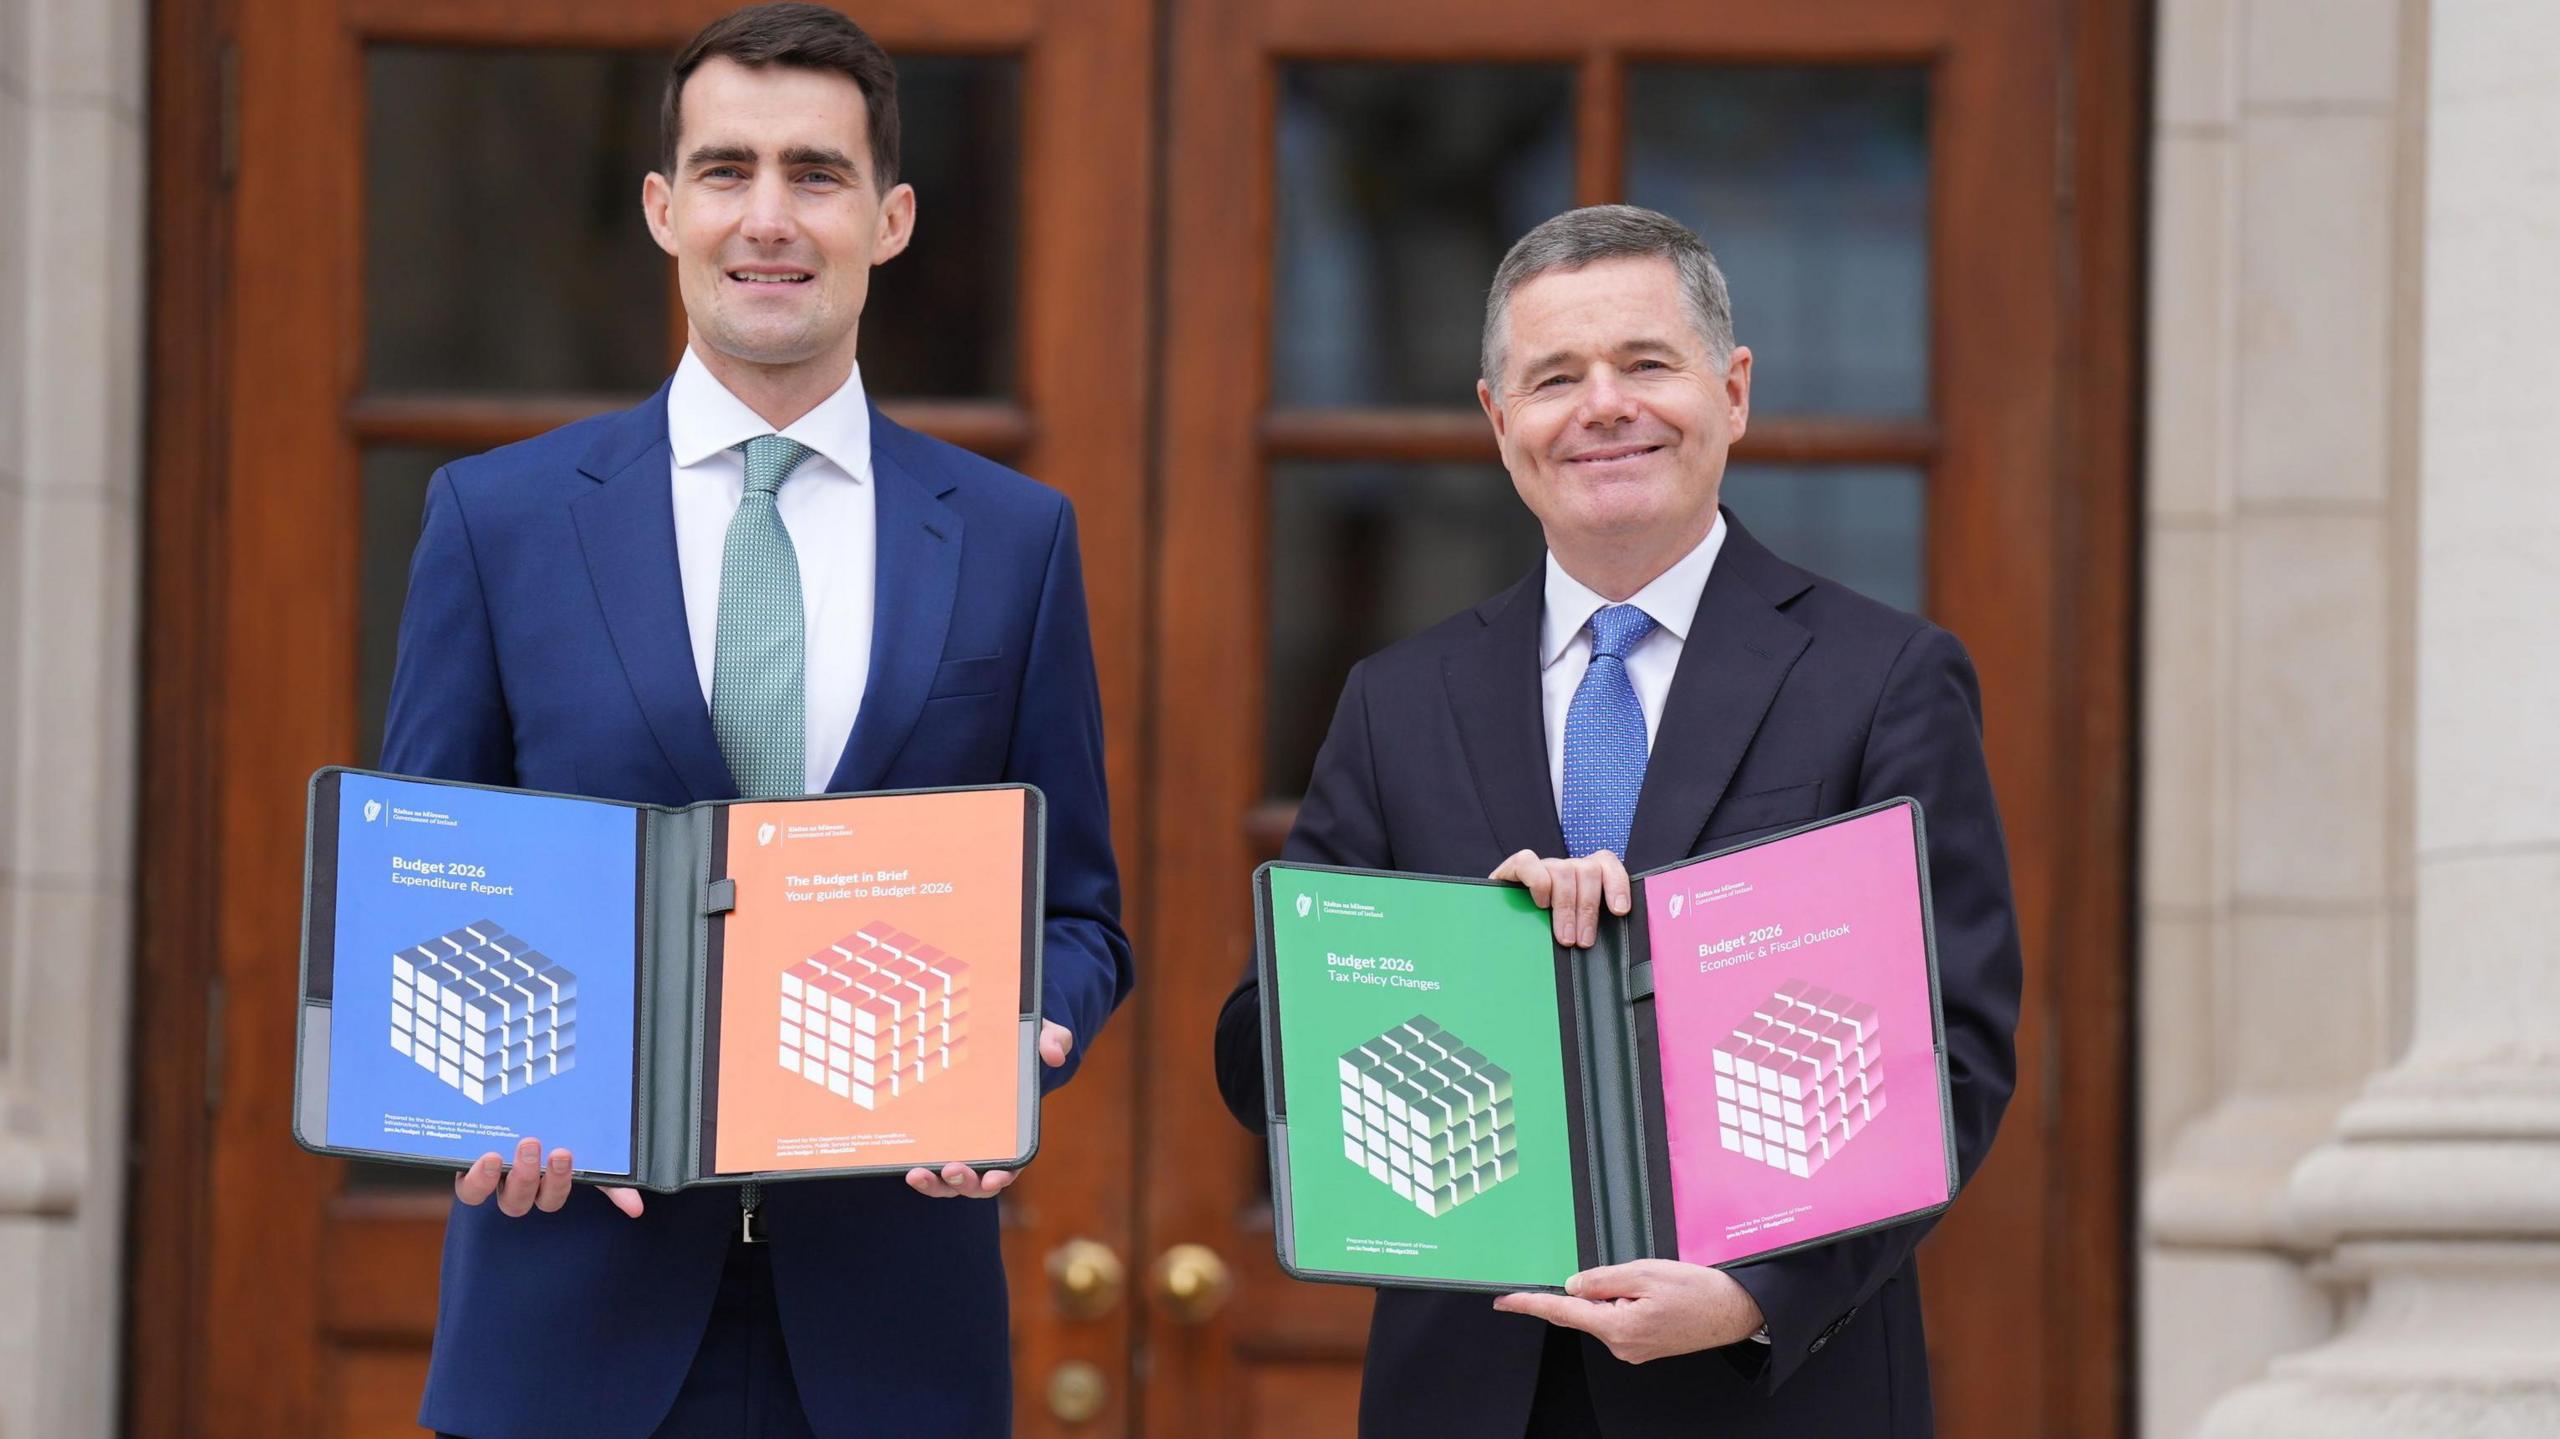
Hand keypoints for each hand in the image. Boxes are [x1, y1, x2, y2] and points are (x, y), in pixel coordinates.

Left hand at [455, 1136, 644, 1217]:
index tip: (563, 1153)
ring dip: (497, 1179)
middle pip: (519, 1202)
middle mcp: (513, 1185)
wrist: (511, 1095)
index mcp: (543, 1182)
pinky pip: (467, 1188)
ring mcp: (488, 1178)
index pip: (551, 1196)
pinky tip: (484, 1157)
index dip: (556, 1182)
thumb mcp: (584, 1151)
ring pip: (486, 1197)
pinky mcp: (464, 1168)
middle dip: (528, 1177)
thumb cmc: (558, 1131)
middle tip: (535, 1145)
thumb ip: (608, 1180)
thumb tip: (637, 1208)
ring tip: (504, 1152)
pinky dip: (475, 1178)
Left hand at [906, 1020, 1074, 1198]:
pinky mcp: (935, 1141)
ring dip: (934, 1184)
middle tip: (953, 1169)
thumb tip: (1055, 1055)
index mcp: (1013, 1136)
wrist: (987, 1043)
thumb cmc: (1019, 1047)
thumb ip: (1053, 1041)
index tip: (994, 1178)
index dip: (1003, 1175)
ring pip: (948, 1182)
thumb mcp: (1040, 1037)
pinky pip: (928, 1166)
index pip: (1011, 1166)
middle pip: (976, 1182)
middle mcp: (985, 1150)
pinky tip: (906, 1165)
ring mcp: (958, 1149)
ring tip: (918, 1174)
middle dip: (965, 1182)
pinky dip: (920, 1173)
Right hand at [1489, 849, 1631, 946]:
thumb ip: (1590, 928)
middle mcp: (1565, 867)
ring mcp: (1542, 866)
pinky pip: (1528, 862)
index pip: (1606, 864)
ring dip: (1565, 907)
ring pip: (1563, 870)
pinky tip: (1540, 904)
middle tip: (1583, 942)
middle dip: (1587, 910)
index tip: (1619, 910)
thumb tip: (1609, 948)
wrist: (1501, 928)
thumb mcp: (1574, 929)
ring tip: (1564, 936)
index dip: (1617, 883)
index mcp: (1584, 877)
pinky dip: (1537, 882)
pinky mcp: (1515, 868)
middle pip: (1587, 871)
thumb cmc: (1542, 932)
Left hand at [1492, 1260, 1765, 1362]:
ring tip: (1656, 1286)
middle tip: (1639, 1276)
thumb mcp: (1646, 1272)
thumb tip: (1572, 1286)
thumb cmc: (1698, 1291)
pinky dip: (1628, 1302)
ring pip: (1605, 1311)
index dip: (1531, 1304)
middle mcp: (1621, 1345)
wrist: (1734, 1311)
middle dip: (1601, 1287)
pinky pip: (1620, 1318)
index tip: (1505, 1301)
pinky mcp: (1642, 1346)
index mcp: (1618, 1327)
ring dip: (1618, 1293)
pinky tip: (1656, 1296)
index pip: (1562, 1312)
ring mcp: (1632, 1349)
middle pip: (1586, 1309)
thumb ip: (1602, 1279)